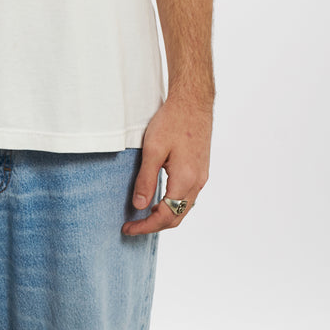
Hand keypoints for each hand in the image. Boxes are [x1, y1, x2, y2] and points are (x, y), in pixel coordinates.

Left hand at [121, 91, 211, 235]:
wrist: (193, 101)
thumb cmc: (172, 121)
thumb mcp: (153, 149)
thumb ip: (146, 179)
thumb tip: (139, 206)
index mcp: (185, 180)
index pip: (166, 216)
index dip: (145, 226)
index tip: (128, 228)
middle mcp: (197, 182)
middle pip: (177, 216)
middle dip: (154, 225)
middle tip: (133, 225)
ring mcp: (201, 176)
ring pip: (184, 207)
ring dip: (165, 215)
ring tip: (143, 213)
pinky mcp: (201, 169)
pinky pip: (188, 196)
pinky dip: (173, 203)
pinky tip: (160, 197)